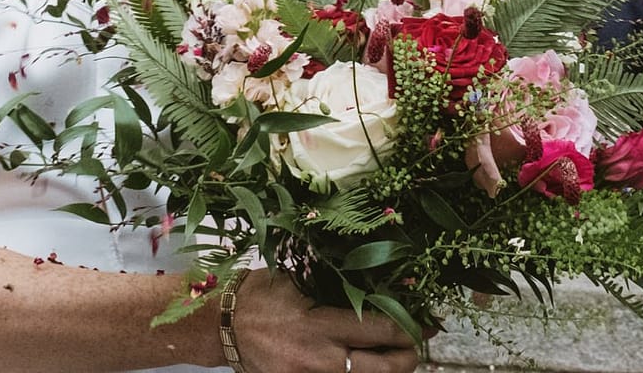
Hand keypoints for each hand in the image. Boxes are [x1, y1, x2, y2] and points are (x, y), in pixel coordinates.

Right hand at [229, 270, 419, 372]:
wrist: (220, 327)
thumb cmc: (259, 295)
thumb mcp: (296, 279)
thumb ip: (335, 284)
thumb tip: (379, 281)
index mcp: (318, 324)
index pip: (380, 330)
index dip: (408, 327)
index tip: (422, 321)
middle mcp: (318, 358)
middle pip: (383, 370)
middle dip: (407, 358)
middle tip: (414, 346)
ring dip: (385, 371)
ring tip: (393, 357)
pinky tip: (362, 365)